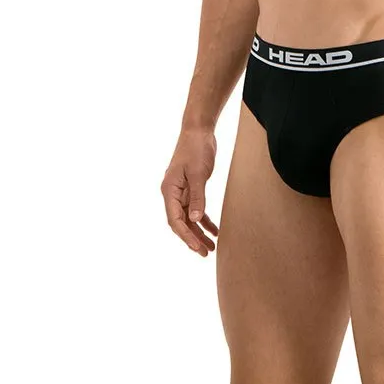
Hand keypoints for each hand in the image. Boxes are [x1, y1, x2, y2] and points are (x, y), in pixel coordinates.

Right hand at [161, 127, 219, 256]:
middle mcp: (172, 193)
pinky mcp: (191, 187)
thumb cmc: (196, 148)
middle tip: (206, 253)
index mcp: (169, 191)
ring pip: (189, 217)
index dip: (186, 235)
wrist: (199, 130)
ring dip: (199, 231)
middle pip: (181, 222)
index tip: (198, 248)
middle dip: (193, 238)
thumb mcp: (198, 173)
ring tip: (212, 246)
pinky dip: (204, 219)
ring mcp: (181, 191)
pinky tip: (214, 229)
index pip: (175, 220)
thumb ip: (197, 196)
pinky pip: (196, 208)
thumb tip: (195, 219)